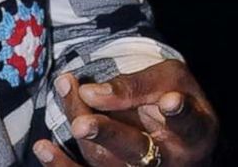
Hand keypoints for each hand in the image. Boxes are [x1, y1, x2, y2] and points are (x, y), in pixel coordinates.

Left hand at [32, 61, 217, 166]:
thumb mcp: (169, 78)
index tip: (170, 101)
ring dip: (78, 126)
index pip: (188, 124)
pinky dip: (62, 165)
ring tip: (64, 89)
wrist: (174, 124)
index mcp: (193, 134)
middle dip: (108, 135)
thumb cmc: (172, 94)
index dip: (179, 114)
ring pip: (104, 158)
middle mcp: (169, 161)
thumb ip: (136, 84)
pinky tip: (43, 148)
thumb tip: (90, 92)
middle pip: (135, 149)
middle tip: (82, 123)